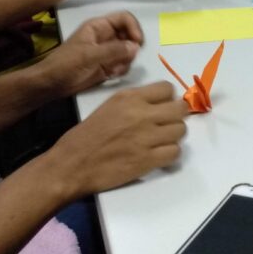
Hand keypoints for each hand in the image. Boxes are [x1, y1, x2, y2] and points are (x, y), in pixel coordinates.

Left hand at [36, 11, 142, 97]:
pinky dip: (121, 69)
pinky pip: (123, 63)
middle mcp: (106, 36)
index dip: (133, 27)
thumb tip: (136, 47)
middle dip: (131, 47)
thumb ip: (114, 50)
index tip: (138, 42)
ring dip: (126, 60)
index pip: (124, 18)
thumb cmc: (67, 64)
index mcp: (99, 26)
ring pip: (129, 50)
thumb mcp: (90, 55)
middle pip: (129, 35)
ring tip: (114, 69)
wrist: (52, 84)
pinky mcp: (108, 65)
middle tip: (128, 58)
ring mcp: (108, 51)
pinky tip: (110, 75)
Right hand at [46, 81, 188, 198]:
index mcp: (130, 97)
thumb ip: (135, 102)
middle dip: (176, 116)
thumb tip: (159, 103)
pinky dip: (170, 154)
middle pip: (180, 109)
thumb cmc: (86, 136)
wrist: (71, 165)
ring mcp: (146, 137)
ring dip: (173, 136)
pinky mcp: (148, 160)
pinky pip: (175, 152)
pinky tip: (158, 155)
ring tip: (161, 141)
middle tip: (166, 125)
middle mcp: (141, 113)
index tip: (162, 107)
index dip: (167, 98)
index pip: (167, 88)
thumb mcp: (110, 106)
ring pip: (181, 130)